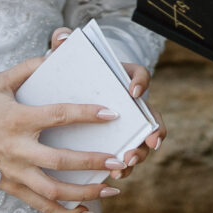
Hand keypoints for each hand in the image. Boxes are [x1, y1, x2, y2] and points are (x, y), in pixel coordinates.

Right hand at [0, 57, 136, 212]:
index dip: (86, 115)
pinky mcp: (11, 187)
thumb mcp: (0, 81)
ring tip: (111, 189)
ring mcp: (14, 172)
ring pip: (52, 190)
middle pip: (59, 160)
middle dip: (91, 162)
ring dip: (84, 193)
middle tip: (118, 161)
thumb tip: (56, 54)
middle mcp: (17, 149)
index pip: (58, 116)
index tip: (111, 114)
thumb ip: (28, 68)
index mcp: (18, 120)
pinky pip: (39, 205)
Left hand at [47, 28, 165, 181]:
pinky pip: (126, 159)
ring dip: (139, 154)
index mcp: (121, 79)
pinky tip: (114, 176)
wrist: (60, 97)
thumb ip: (63, 43)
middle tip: (147, 141)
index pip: (139, 74)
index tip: (133, 91)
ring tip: (127, 163)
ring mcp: (124, 127)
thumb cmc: (67, 76)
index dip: (140, 81)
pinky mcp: (115, 145)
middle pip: (151, 117)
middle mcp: (129, 105)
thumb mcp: (64, 58)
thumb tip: (61, 36)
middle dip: (152, 130)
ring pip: (142, 142)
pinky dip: (123, 168)